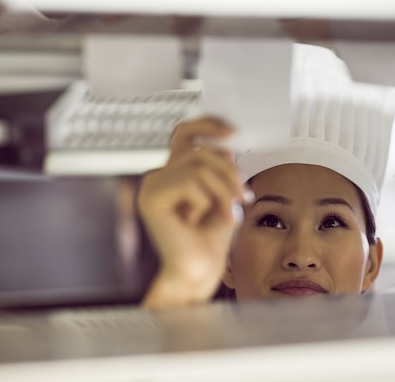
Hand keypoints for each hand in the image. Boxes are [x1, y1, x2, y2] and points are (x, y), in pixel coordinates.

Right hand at [138, 117, 246, 307]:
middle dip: (229, 173)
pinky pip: (191, 181)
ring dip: (223, 190)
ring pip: (200, 165)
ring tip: (227, 213)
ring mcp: (152, 185)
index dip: (207, 125)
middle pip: (200, 150)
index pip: (185, 134)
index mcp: (174, 172)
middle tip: (243, 197)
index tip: (233, 131)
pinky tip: (198, 220)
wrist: (200, 270)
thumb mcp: (224, 195)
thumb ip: (221, 170)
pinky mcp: (150, 197)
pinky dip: (207, 201)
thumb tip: (227, 148)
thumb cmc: (211, 238)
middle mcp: (159, 175)